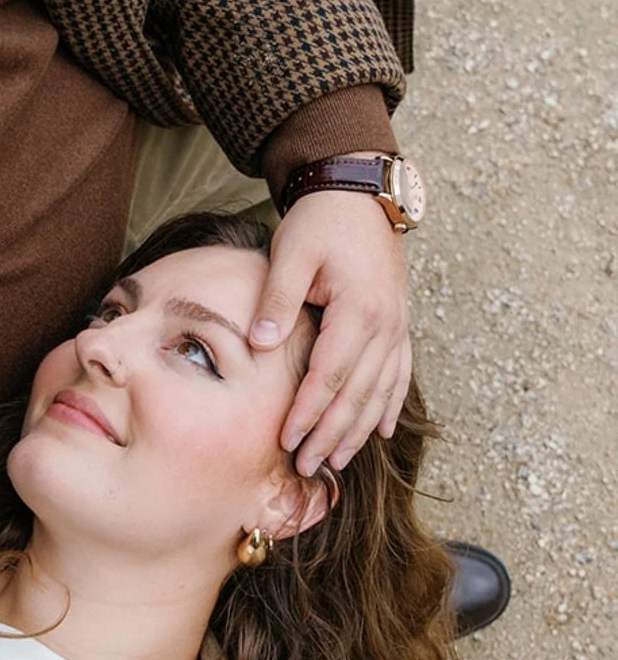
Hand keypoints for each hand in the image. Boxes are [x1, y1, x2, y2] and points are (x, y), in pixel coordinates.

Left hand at [249, 189, 410, 474]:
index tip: (287, 441)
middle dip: (331, 433)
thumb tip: (261, 345)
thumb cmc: (319, 221)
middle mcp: (386, 323)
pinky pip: (399, 373)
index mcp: (359, 309)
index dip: (309, 412)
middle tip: (307, 467)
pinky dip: (389, 405)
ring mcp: (398, 325)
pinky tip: (382, 433)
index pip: (331, 375)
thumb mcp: (291, 252)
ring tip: (336, 460)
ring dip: (359, 429)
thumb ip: (277, 301)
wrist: (358, 193)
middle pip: (358, 392)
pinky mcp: (398, 322)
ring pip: (381, 390)